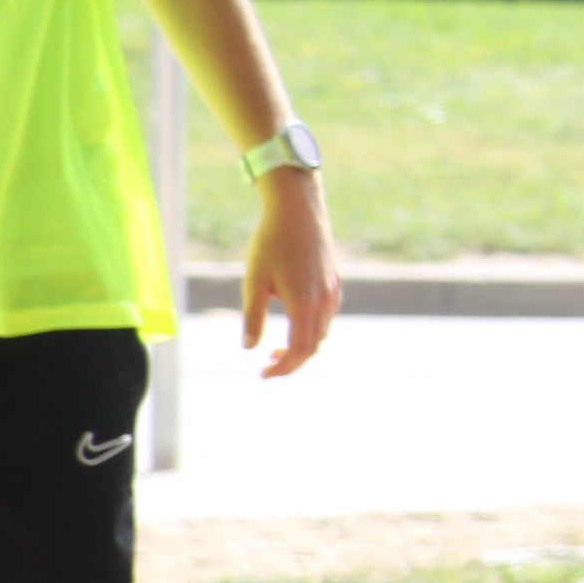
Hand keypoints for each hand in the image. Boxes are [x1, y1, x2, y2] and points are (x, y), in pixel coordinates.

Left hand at [241, 168, 338, 376]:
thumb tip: (248, 348)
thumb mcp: (254, 280)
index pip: (299, 350)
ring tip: (278, 347)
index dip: (283, 368)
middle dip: (292, 361)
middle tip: (267, 365)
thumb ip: (252, 317)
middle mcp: (324, 300)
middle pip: (314, 346)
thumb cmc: (271, 242)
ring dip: (303, 345)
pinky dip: (312, 328)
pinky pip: (328, 316)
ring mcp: (333, 291)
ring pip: (323, 332)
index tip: (264, 373)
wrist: (298, 209)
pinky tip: (294, 320)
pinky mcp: (335, 282)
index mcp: (304, 302)